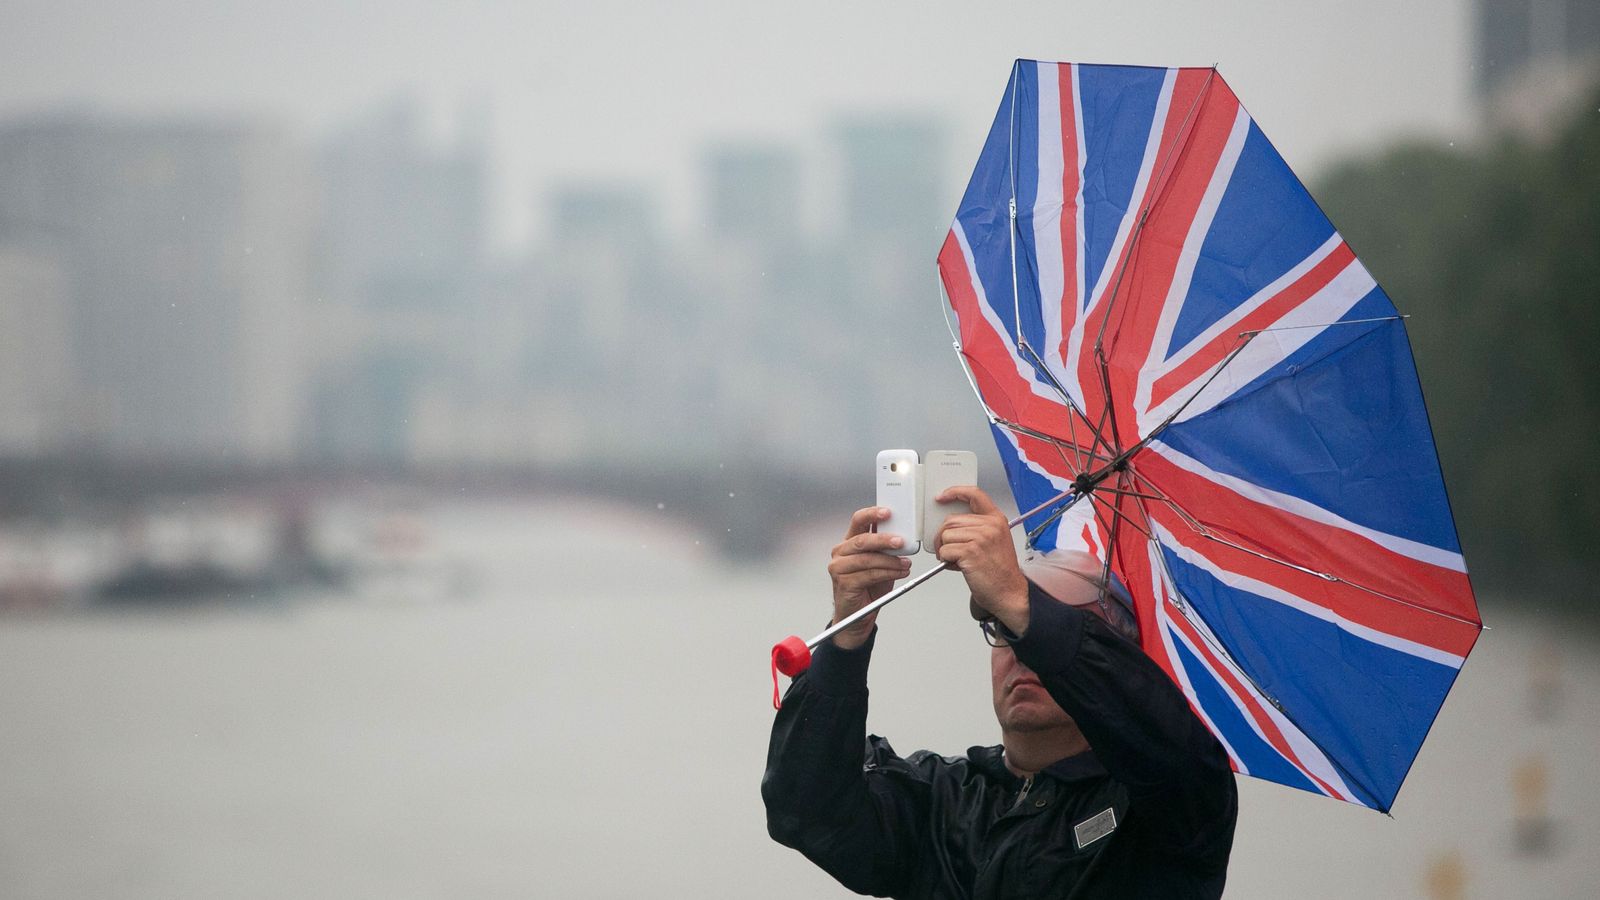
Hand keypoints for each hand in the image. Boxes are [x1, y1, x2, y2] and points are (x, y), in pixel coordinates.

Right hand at [827, 506, 913, 648]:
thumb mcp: (880, 562)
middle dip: (884, 539)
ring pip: (867, 559)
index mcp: (849, 541)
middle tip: (901, 541)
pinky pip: (869, 575)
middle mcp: (840, 552)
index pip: (858, 520)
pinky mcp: (843, 582)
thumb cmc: (869, 586)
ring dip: (890, 561)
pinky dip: (888, 573)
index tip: (888, 512)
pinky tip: (900, 573)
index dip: (872, 514)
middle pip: (862, 539)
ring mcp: (839, 567)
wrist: (859, 615)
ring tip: (906, 564)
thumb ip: (886, 548)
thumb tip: (904, 535)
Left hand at [932, 486, 1029, 635]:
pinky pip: (945, 550)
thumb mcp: (995, 541)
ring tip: (957, 560)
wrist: (1009, 592)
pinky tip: (958, 566)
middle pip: (951, 520)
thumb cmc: (999, 570)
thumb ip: (978, 528)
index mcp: (996, 519)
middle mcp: (990, 525)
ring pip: (945, 535)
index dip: (955, 492)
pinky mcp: (970, 551)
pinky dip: (946, 560)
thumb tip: (951, 525)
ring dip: (944, 549)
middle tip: (949, 550)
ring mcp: (981, 537)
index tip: (942, 496)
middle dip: (943, 536)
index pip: (974, 494)